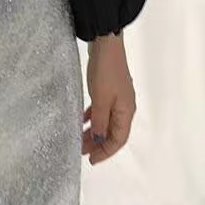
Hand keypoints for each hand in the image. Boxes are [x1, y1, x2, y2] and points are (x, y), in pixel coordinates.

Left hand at [82, 31, 136, 165]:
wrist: (106, 45)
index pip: (119, 139)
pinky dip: (92, 118)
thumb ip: (99, 121)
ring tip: (78, 138)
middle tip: (81, 151)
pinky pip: (101, 110)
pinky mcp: (108, 90)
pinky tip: (82, 121)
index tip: (91, 160)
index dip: (106, 152)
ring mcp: (117, 98)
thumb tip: (99, 139)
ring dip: (93, 131)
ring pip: (105, 121)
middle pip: (112, 132)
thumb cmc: (105, 72)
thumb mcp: (100, 99)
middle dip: (97, 143)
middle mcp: (124, 107)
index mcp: (126, 111)